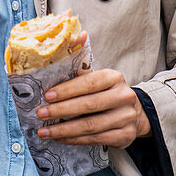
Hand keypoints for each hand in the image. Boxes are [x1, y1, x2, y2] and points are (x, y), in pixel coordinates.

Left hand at [35, 68, 150, 147]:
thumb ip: (82, 64)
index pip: (88, 83)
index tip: (46, 96)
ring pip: (91, 126)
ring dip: (64, 130)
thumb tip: (76, 35)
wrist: (134, 113)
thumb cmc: (106, 92)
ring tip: (44, 131)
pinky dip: (75, 140)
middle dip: (60, 111)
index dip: (66, 90)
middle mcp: (124, 97)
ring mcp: (127, 118)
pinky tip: (60, 138)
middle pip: (88, 105)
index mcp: (114, 78)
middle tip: (41, 114)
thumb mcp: (97, 77)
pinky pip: (96, 139)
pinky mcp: (125, 136)